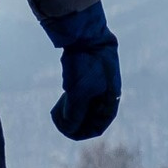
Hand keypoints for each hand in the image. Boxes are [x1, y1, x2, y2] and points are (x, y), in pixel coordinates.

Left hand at [41, 4, 119, 140]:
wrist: (86, 35)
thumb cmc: (86, 64)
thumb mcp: (78, 92)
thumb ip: (74, 113)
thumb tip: (68, 128)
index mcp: (110, 101)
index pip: (97, 127)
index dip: (80, 132)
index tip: (65, 130)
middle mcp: (107, 96)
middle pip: (90, 119)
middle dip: (74, 123)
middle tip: (57, 120)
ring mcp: (99, 86)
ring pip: (85, 107)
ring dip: (72, 113)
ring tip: (57, 111)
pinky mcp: (90, 78)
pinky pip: (82, 96)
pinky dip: (72, 101)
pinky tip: (63, 99)